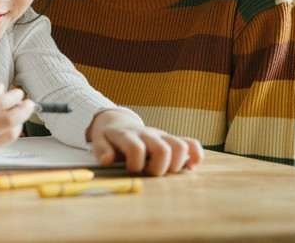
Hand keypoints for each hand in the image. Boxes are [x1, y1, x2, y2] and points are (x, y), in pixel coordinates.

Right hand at [0, 84, 34, 159]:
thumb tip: (2, 87)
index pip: (0, 105)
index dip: (14, 97)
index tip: (19, 92)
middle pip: (10, 123)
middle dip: (24, 112)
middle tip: (29, 103)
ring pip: (8, 136)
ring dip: (17, 123)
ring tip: (18, 113)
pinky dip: (6, 132)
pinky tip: (7, 124)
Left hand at [86, 109, 203, 175]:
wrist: (118, 122)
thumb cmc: (109, 137)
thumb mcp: (99, 141)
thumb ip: (102, 150)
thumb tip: (107, 161)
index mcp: (128, 135)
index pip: (136, 148)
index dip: (135, 165)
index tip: (131, 171)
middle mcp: (147, 133)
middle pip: (163, 149)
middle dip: (158, 169)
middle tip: (150, 174)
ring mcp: (161, 135)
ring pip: (180, 146)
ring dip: (176, 164)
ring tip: (166, 171)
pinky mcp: (171, 139)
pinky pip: (191, 143)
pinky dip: (195, 156)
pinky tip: (189, 167)